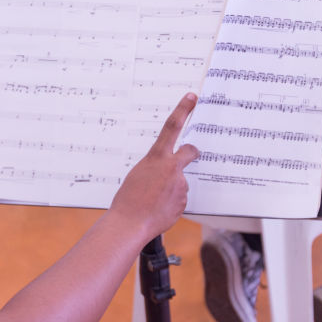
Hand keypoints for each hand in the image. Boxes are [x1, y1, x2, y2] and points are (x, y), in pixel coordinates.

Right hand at [108, 93, 199, 241]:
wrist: (130, 223)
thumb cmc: (129, 200)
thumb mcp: (138, 175)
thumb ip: (155, 168)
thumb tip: (166, 172)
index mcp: (156, 157)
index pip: (172, 127)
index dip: (183, 109)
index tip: (192, 97)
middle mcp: (171, 167)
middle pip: (190, 151)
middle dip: (192, 152)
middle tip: (193, 152)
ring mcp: (180, 184)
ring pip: (181, 182)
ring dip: (172, 189)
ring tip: (154, 201)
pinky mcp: (184, 200)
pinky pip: (179, 198)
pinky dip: (171, 203)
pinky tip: (159, 209)